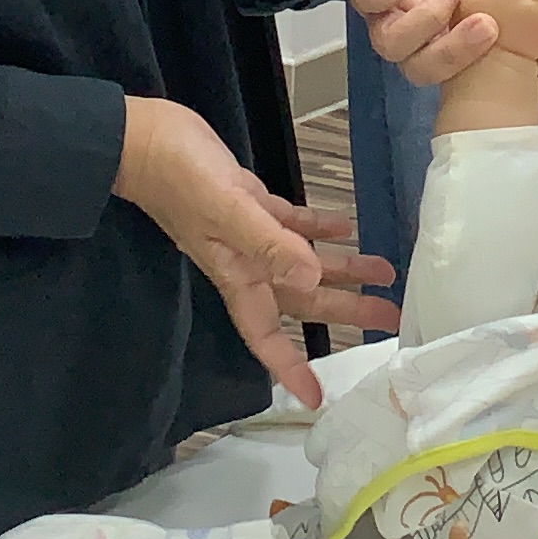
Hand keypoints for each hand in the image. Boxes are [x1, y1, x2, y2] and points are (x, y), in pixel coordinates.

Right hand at [113, 97, 394, 406]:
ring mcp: (249, 233)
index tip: (316, 399)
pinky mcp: (250, 202)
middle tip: (391, 317)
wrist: (146, 140)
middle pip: (303, 299)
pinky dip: (320, 229)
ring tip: (384, 271)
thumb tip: (311, 282)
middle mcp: (247, 263)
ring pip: (304, 262)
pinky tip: (347, 228)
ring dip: (343, 268)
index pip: (267, 334)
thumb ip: (270, 245)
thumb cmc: (181, 178)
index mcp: (237, 274)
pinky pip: (292, 225)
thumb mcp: (228, 211)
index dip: (290, 368)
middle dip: (345, 310)